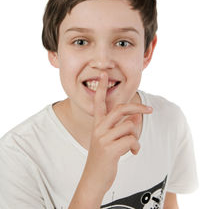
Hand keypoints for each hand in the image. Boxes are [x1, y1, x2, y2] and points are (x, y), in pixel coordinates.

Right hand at [81, 72, 152, 195]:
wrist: (93, 179)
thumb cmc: (103, 157)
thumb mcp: (110, 139)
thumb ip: (122, 126)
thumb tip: (137, 116)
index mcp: (97, 124)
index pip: (99, 102)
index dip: (101, 87)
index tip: (103, 74)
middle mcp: (99, 128)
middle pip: (120, 109)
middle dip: (137, 107)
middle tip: (149, 110)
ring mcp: (103, 138)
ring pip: (130, 126)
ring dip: (136, 136)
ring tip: (133, 146)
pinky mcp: (110, 149)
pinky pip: (132, 140)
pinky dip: (136, 146)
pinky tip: (133, 153)